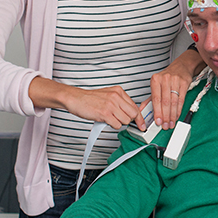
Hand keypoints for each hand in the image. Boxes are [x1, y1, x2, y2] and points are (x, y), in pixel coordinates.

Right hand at [29, 78, 144, 129]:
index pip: (135, 107)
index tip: (142, 125)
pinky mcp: (105, 113)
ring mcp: (111, 105)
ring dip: (119, 123)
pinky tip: (106, 120)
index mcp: (119, 92)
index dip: (139, 118)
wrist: (76, 98)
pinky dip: (113, 125)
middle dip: (128, 121)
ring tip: (110, 118)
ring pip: (125, 121)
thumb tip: (131, 113)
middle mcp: (116, 97)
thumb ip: (120, 102)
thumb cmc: (90, 98)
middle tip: (120, 121)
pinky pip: (117, 125)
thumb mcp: (108, 95)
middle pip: (133, 114)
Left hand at [149, 50, 204, 127]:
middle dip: (165, 116)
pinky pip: (181, 100)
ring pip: (173, 102)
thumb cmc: (168, 77)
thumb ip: (149, 99)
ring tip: (170, 123)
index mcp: (155, 80)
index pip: (155, 99)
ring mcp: (175, 80)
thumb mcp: (157, 85)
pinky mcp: (184, 83)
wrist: (182, 66)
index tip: (158, 121)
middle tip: (165, 125)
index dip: (157, 112)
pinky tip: (176, 116)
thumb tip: (141, 110)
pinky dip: (179, 110)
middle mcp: (165, 79)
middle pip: (165, 102)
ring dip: (172, 115)